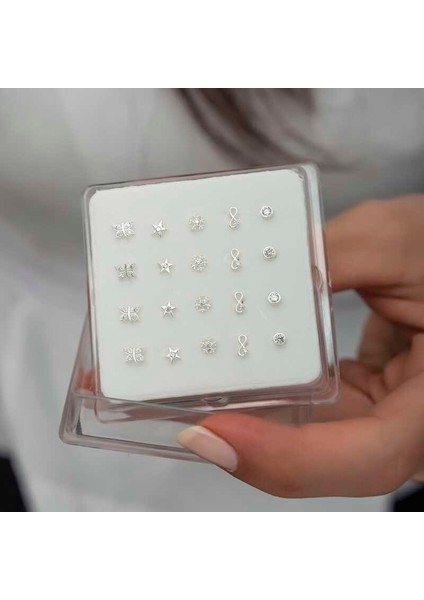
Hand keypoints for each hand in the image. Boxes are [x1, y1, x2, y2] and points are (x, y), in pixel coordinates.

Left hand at [178, 197, 423, 496]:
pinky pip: (302, 410)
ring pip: (303, 440)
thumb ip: (331, 255)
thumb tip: (254, 275)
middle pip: (318, 460)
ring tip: (169, 397)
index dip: (287, 457)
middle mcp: (405, 424)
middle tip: (163, 412)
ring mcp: (376, 415)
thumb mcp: (398, 243)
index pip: (367, 457)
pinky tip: (218, 371)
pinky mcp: (353, 398)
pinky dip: (257, 395)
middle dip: (236, 442)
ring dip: (237, 420)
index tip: (212, 431)